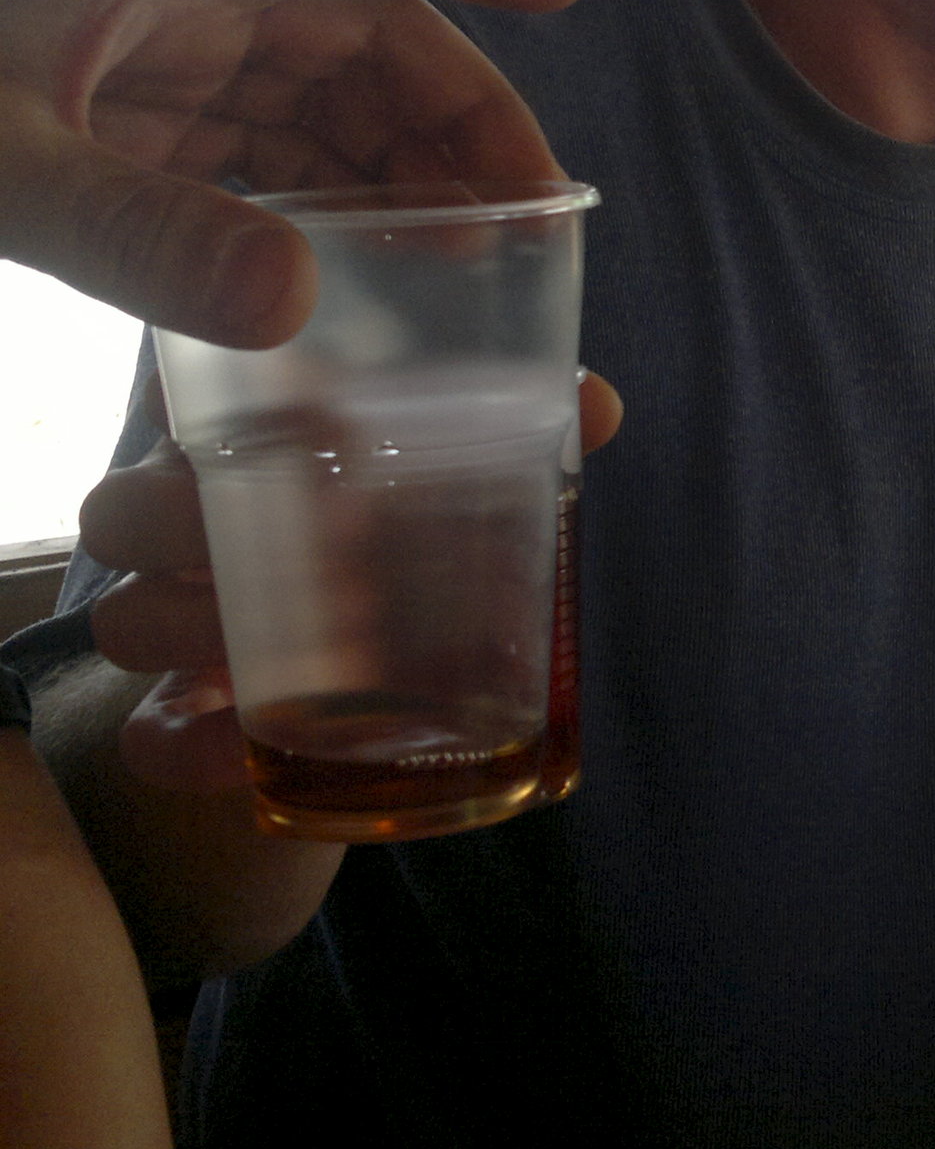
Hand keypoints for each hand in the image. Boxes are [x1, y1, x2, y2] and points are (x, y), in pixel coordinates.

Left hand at [0, 0, 589, 344]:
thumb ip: (136, 235)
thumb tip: (297, 305)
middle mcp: (165, 8)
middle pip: (352, 28)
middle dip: (452, 105)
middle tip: (534, 208)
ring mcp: (143, 76)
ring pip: (314, 98)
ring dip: (401, 163)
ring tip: (474, 252)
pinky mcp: (117, 140)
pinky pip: (254, 157)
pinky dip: (323, 202)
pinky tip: (367, 267)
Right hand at [81, 374, 624, 796]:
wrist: (358, 652)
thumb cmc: (389, 528)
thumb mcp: (443, 481)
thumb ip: (512, 431)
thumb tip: (598, 403)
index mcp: (236, 441)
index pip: (188, 398)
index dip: (223, 401)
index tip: (314, 415)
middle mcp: (177, 521)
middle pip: (122, 511)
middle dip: (195, 527)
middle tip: (329, 550)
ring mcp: (166, 617)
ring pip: (124, 618)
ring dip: (199, 634)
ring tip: (321, 650)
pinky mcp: (180, 712)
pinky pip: (147, 736)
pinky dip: (186, 747)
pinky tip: (243, 750)